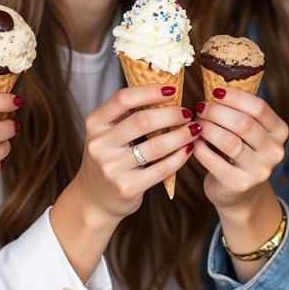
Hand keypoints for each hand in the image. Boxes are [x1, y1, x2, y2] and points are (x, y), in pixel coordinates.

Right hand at [73, 84, 195, 224]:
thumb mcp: (108, 133)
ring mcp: (112, 168)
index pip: (123, 99)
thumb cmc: (109, 158)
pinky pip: (161, 169)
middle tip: (187, 113)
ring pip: (156, 146)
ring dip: (181, 135)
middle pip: (142, 121)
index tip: (172, 89)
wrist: (94, 200)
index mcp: (95, 124)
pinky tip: (188, 149)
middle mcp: (100, 145)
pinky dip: (179, 157)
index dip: (150, 91)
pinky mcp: (127, 187)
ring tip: (194, 129)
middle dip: (171, 114)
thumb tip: (167, 93)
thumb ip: (128, 115)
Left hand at [192, 86, 287, 213]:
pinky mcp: (239, 184)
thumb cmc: (239, 152)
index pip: (259, 107)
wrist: (239, 193)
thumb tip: (213, 85)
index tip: (215, 91)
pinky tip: (194, 142)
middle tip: (199, 107)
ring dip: (206, 128)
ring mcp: (259, 170)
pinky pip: (213, 160)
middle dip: (216, 111)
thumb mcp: (247, 131)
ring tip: (196, 124)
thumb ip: (239, 111)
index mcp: (279, 131)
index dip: (234, 97)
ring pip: (228, 141)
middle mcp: (274, 151)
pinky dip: (200, 148)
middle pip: (243, 123)